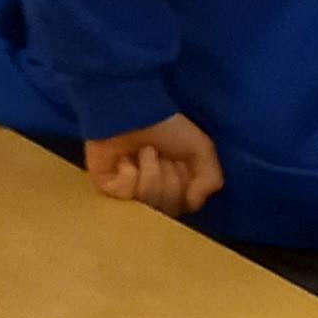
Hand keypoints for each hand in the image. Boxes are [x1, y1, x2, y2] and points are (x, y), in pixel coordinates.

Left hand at [85, 114, 224, 214]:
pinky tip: (125, 160)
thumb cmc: (168, 127)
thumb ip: (210, 180)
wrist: (135, 110)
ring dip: (151, 172)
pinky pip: (124, 194)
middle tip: (163, 157)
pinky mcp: (106, 186)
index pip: (184, 207)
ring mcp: (128, 193)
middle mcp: (152, 194)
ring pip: (147, 201)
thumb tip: (193, 202)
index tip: (181, 163)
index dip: (185, 185)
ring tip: (145, 152)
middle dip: (169, 179)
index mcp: (175, 189)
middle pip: (166, 208)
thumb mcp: (202, 150)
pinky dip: (129, 174)